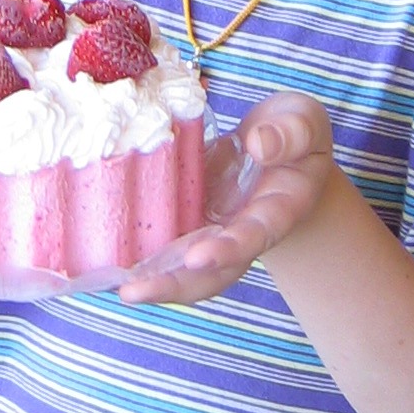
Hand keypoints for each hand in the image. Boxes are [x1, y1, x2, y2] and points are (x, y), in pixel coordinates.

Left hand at [117, 93, 334, 306]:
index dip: (229, 249)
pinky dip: (142, 259)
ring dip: (155, 282)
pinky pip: (167, 246)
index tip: (198, 257)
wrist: (283, 145)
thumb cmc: (295, 131)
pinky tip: (109, 268)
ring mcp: (216, 230)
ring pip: (187, 269)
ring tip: (118, 289)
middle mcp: (245, 231)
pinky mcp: (191, 220)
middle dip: (176, 283)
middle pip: (215, 272)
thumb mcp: (304, 122)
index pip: (255, 235)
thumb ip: (291, 134)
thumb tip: (259, 144)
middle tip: (134, 291)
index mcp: (279, 209)